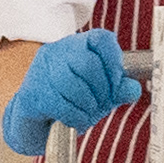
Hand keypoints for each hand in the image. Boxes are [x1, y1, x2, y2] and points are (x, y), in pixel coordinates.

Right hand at [0, 27, 136, 153]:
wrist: (35, 124)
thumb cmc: (69, 103)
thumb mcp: (99, 95)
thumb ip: (117, 90)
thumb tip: (132, 89)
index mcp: (76, 46)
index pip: (101, 38)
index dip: (114, 62)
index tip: (116, 84)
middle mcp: (57, 52)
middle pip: (87, 62)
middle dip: (102, 89)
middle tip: (103, 104)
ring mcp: (40, 71)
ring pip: (71, 82)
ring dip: (88, 105)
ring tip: (88, 114)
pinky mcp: (31, 94)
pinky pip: (60, 104)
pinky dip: (75, 116)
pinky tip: (76, 120)